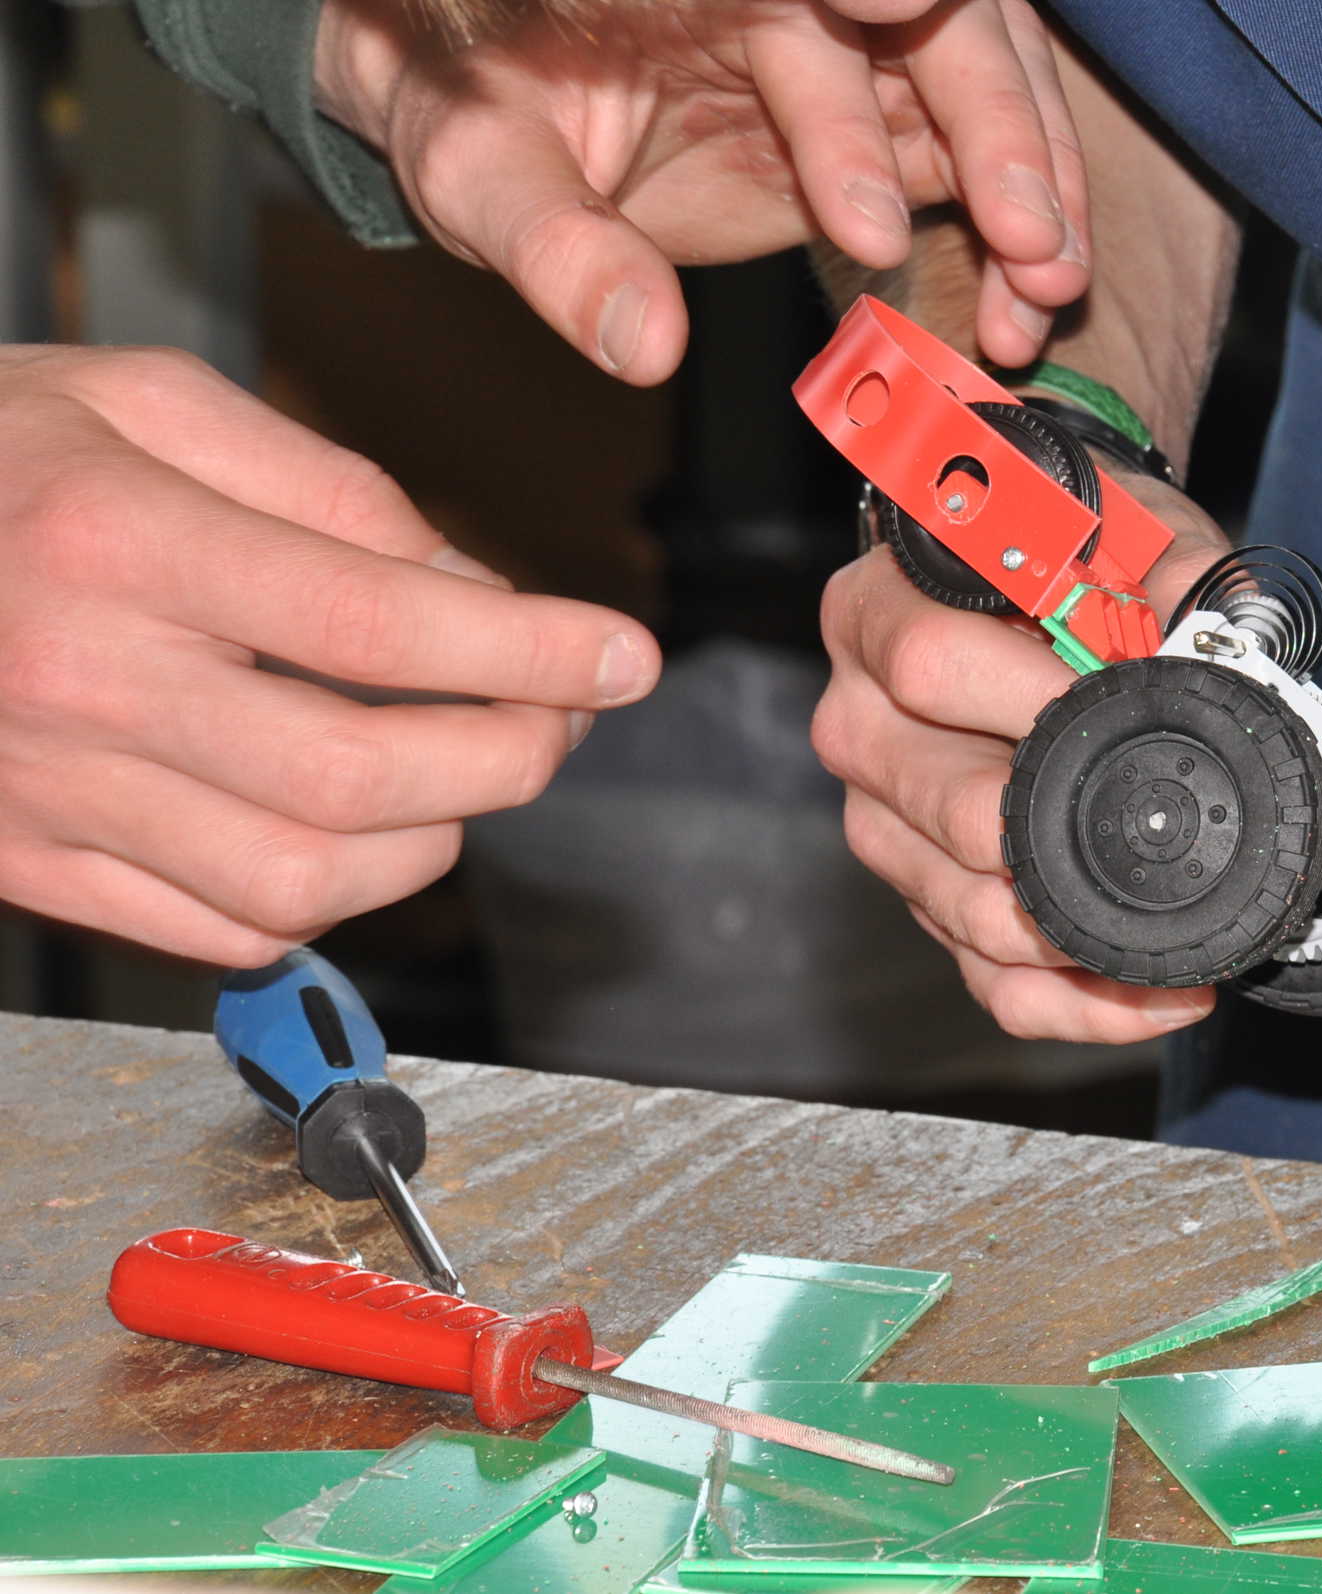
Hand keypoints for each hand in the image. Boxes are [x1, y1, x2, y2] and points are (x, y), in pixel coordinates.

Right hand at [0, 346, 658, 963]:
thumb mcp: (143, 397)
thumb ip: (323, 488)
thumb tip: (470, 590)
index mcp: (115, 539)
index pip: (373, 624)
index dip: (527, 653)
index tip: (621, 657)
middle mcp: (80, 681)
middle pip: (356, 775)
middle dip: (507, 756)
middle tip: (563, 714)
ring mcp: (48, 792)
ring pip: (302, 879)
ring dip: (431, 837)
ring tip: (467, 767)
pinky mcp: (32, 863)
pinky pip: (222, 929)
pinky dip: (327, 897)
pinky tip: (354, 828)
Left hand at [316, 0, 1087, 379]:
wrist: (496, 106)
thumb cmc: (475, 105)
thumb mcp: (480, 171)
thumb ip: (557, 247)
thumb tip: (643, 343)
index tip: (901, 0)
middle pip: (931, 13)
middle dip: (986, 115)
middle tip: (1020, 225)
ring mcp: (852, 43)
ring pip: (981, 75)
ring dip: (1030, 178)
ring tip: (1045, 280)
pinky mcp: (884, 112)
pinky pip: (976, 156)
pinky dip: (1015, 228)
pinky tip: (1023, 304)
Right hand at [812, 472, 1231, 1040]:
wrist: (1047, 590)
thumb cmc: (1076, 557)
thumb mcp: (1121, 528)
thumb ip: (1162, 562)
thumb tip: (1209, 636)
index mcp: (879, 615)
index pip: (929, 664)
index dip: (1033, 692)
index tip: (1124, 702)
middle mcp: (862, 725)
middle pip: (955, 809)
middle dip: (1069, 824)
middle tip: (1167, 814)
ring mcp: (886, 825)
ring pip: (973, 911)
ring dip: (1084, 934)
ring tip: (1188, 926)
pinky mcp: (923, 899)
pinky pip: (991, 981)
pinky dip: (1080, 1004)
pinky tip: (1155, 993)